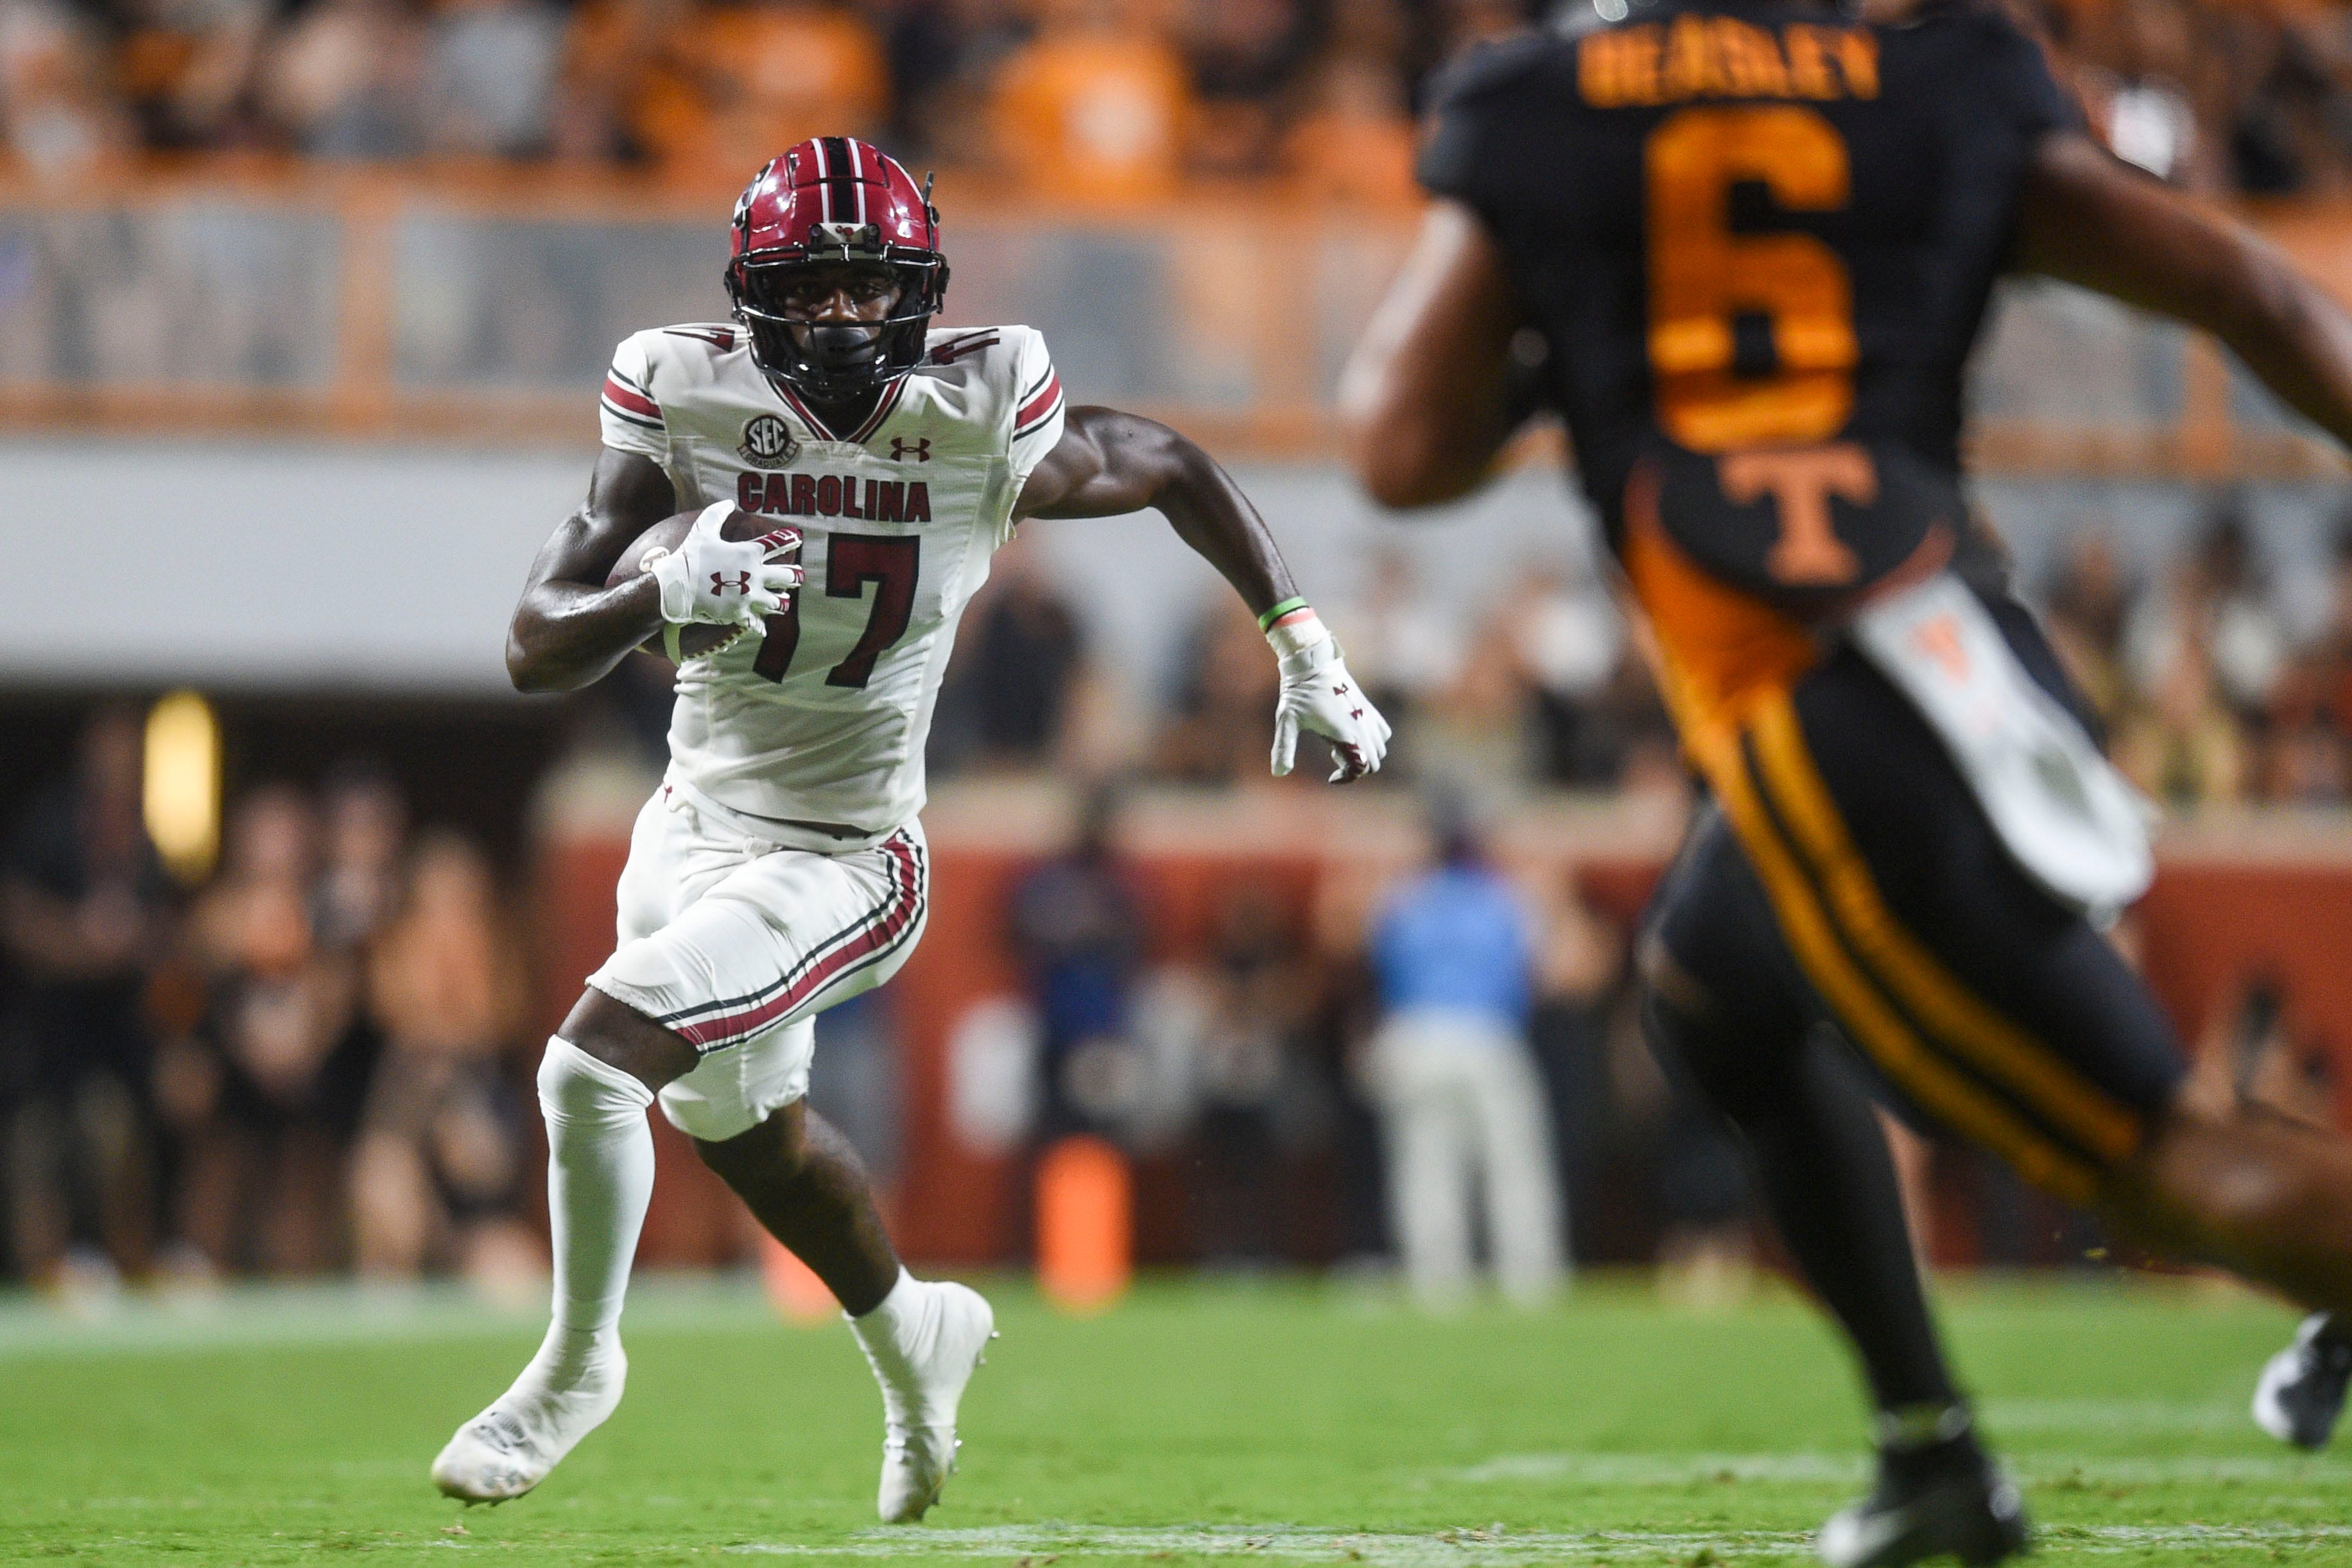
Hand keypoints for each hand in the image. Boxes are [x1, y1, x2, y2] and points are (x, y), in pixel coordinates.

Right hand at [647, 503, 802, 628]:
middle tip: (800, 576)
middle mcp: (755, 575)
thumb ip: (716, 514)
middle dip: (795, 576)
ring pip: (777, 603)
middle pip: (786, 577)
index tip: (798, 538)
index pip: (777, 544)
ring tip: (785, 601)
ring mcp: (749, 596)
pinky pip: (756, 622)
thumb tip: (729, 502)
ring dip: (782, 602)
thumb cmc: (689, 556)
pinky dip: (760, 625)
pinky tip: (764, 629)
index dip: (789, 539)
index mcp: (748, 553)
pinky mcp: (740, 614)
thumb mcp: (702, 530)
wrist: (677, 586)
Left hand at [1272, 636, 1390, 782]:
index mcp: (1346, 732)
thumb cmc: (1298, 693)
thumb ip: (1284, 747)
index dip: (1348, 778)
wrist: (1314, 664)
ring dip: (1365, 755)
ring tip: (1342, 745)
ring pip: (1380, 750)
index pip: (1362, 767)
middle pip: (1374, 763)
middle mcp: (1362, 726)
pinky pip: (1383, 734)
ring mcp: (1368, 717)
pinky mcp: (1369, 709)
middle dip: (1356, 768)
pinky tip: (1352, 734)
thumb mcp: (1287, 720)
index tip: (1331, 776)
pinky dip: (1373, 741)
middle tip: (1334, 755)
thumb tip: (1278, 773)